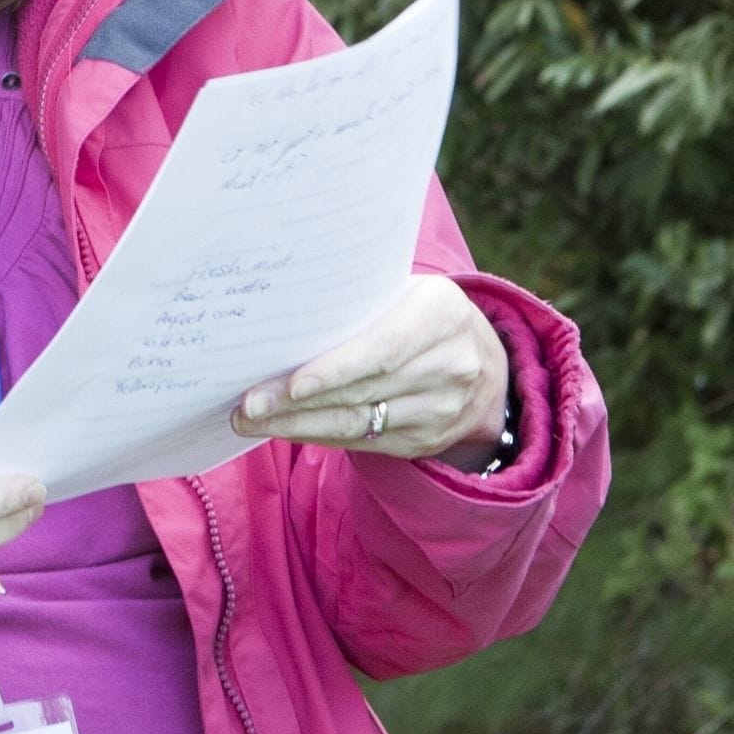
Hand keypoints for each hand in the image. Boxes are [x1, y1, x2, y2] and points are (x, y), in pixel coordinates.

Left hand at [232, 272, 507, 462]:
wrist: (485, 363)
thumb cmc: (420, 313)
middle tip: (248, 405)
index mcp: (443, 315)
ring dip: (298, 425)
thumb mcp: (407, 291)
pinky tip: (283, 429)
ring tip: (249, 420)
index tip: (292, 384)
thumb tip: (283, 314)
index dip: (335, 370)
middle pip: (362, 391)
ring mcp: (442, 409)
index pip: (383, 348)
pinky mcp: (427, 440)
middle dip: (297, 402)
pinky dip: (318, 436)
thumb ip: (360, 302)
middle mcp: (450, 365)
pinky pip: (364, 442)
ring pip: (358, 423)